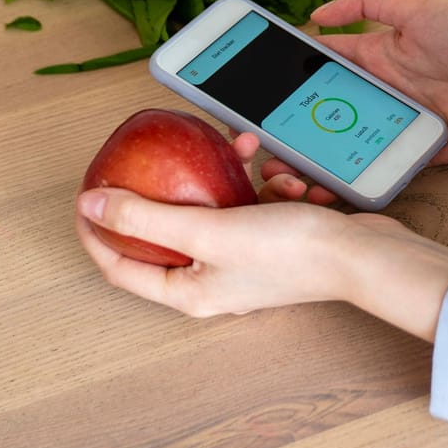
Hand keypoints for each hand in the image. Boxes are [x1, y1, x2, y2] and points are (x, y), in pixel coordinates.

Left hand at [75, 131, 347, 317]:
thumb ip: (147, 216)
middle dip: (174, 187)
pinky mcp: (272, 241)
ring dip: (231, 177)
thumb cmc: (288, 253)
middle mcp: (211, 281)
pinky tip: (287, 178)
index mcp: (187, 292)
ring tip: (248, 154)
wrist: (361, 258)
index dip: (96, 231)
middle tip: (165, 157)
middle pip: (169, 231)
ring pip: (217, 208)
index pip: (121, 265)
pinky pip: (254, 205)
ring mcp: (243, 261)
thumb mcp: (208, 229)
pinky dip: (266, 185)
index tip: (86, 194)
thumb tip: (92, 204)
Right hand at [257, 0, 447, 205]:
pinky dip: (338, 182)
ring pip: (331, 144)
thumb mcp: (418, 9)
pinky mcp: (402, 155)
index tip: (243, 83)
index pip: (314, 64)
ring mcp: (385, 126)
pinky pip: (364, 170)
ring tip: (276, 167)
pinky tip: (315, 188)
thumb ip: (367, 2)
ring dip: (301, 157)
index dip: (279, 73)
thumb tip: (317, 14)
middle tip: (249, 135)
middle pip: (313, 110)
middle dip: (279, 123)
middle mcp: (372, 92)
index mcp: (371, 55)